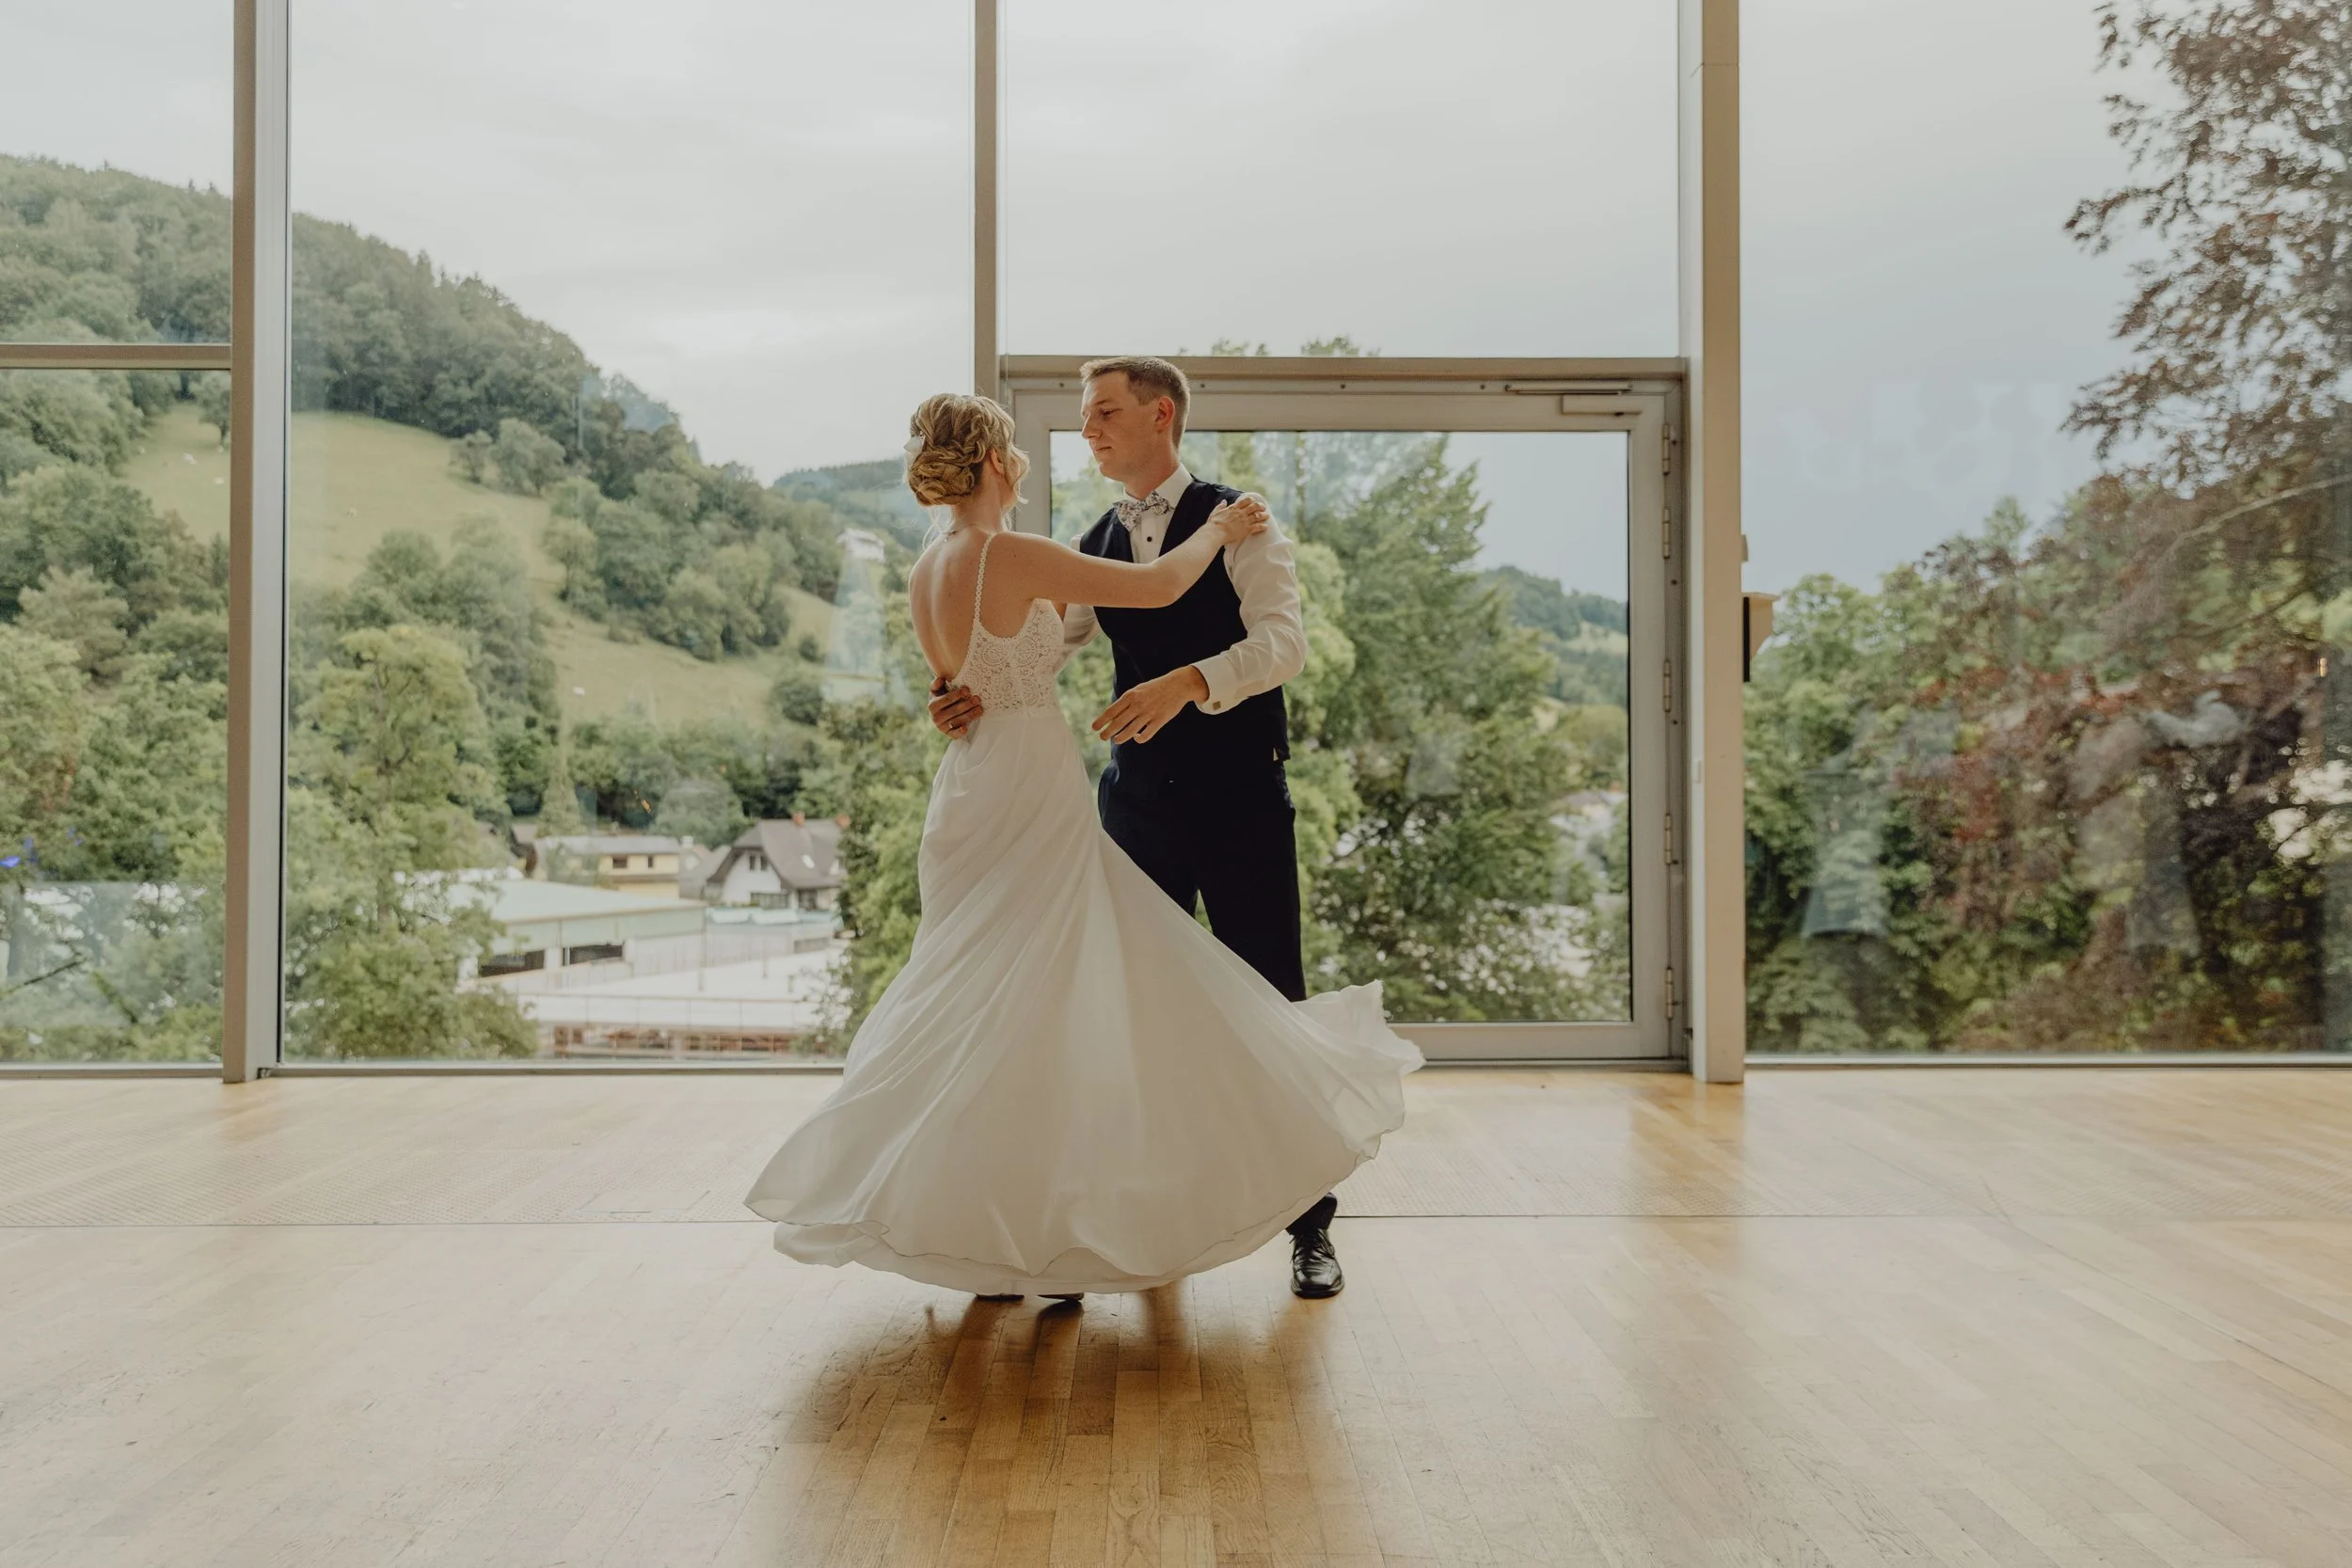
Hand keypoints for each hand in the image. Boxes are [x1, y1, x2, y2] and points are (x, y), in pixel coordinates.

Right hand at [928, 675, 982, 739]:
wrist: (941, 714)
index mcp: (932, 705)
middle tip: (977, 699)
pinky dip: (960, 732)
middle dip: (967, 704)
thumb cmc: (942, 699)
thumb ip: (937, 685)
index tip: (967, 690)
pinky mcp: (948, 734)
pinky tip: (966, 728)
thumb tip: (941, 679)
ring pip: (957, 721)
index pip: (946, 699)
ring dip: (969, 715)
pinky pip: (954, 734)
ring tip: (980, 709)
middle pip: (954, 710)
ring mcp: (942, 727)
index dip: (957, 694)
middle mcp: (935, 717)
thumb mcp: (937, 691)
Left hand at [1092, 667, 1207, 745]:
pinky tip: (1136, 737)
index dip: (1102, 721)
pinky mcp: (1159, 721)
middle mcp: (1138, 705)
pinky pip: (1146, 735)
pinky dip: (1139, 738)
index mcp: (1131, 696)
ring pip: (1130, 731)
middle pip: (1118, 723)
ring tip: (1116, 739)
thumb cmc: (1155, 688)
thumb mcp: (1138, 690)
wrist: (1178, 685)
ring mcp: (1149, 714)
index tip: (1094, 728)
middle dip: (1108, 732)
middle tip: (1102, 737)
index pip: (1112, 711)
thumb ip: (1126, 702)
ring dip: (1120, 737)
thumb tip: (1113, 716)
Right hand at [1206, 493, 1269, 547]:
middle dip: (1260, 506)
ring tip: (1267, 516)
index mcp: (1234, 508)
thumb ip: (1220, 506)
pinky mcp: (1246, 530)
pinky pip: (1257, 527)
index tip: (1253, 500)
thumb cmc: (1213, 524)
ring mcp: (1244, 521)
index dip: (1251, 500)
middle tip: (1263, 507)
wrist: (1215, 533)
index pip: (1245, 500)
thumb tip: (1224, 501)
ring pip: (1258, 516)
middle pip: (1254, 507)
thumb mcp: (1215, 512)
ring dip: (1263, 516)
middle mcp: (1241, 513)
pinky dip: (1262, 527)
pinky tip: (1266, 527)